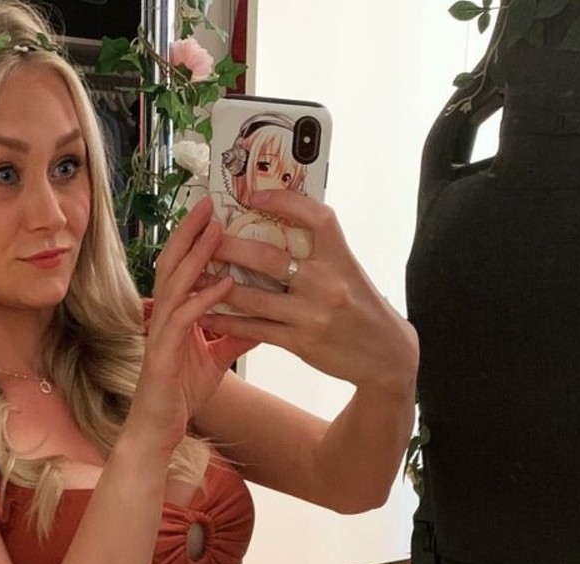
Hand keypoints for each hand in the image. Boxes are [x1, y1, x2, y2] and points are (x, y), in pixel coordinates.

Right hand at [129, 196, 257, 454]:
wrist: (159, 428)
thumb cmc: (181, 393)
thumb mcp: (217, 359)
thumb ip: (236, 336)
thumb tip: (264, 319)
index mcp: (173, 314)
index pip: (182, 267)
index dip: (194, 239)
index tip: (214, 213)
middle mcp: (162, 316)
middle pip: (173, 264)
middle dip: (190, 232)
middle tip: (210, 203)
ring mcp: (160, 333)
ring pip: (175, 284)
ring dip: (196, 256)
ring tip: (216, 231)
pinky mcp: (163, 353)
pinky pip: (183, 319)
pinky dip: (203, 299)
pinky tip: (222, 285)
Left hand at [201, 191, 418, 398]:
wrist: (385, 355)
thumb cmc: (362, 307)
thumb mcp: (348, 271)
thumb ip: (319, 252)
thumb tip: (282, 224)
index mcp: (341, 256)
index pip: (314, 217)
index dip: (283, 200)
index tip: (253, 193)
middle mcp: (326, 282)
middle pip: (269, 258)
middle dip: (231, 247)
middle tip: (206, 239)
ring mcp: (311, 314)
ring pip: (254, 296)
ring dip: (219, 286)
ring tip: (194, 277)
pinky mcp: (300, 342)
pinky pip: (255, 329)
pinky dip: (228, 321)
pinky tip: (207, 315)